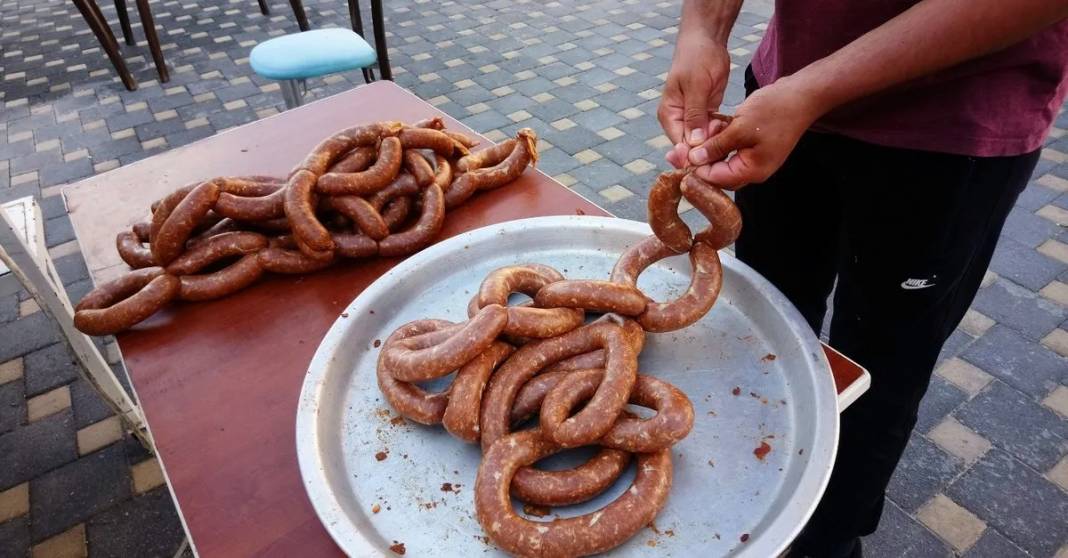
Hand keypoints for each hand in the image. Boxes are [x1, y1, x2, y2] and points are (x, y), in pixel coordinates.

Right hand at [657, 30, 731, 166]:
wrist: (706, 41)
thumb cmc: (696, 59)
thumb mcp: (696, 86)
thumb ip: (694, 115)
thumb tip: (693, 143)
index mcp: (668, 115)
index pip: (678, 145)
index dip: (694, 155)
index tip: (711, 157)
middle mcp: (678, 120)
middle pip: (691, 147)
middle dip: (707, 148)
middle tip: (724, 142)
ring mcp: (692, 119)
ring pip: (703, 141)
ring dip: (716, 141)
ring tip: (727, 130)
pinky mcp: (706, 114)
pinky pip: (713, 131)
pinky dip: (721, 132)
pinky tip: (730, 128)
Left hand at [686, 76, 827, 188]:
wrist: (803, 94)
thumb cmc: (775, 110)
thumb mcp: (739, 128)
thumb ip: (716, 146)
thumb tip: (693, 160)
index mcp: (752, 170)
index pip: (715, 179)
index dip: (694, 169)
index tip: (676, 156)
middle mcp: (753, 169)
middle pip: (717, 172)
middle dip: (700, 157)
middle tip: (681, 145)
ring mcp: (755, 158)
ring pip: (723, 158)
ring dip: (710, 145)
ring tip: (705, 127)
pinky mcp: (755, 146)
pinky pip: (732, 147)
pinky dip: (722, 137)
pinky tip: (716, 121)